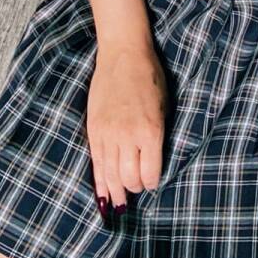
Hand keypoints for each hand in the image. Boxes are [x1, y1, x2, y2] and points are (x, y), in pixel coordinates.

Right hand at [87, 44, 169, 216]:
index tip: (153, 181)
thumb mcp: (164, 107)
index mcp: (150, 131)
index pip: (150, 174)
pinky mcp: (94, 130)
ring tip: (121, 202)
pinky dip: (100, 182)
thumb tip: (151, 164)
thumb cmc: (150, 78)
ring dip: (117, 191)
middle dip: (135, 187)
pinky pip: (96, 163)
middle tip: (139, 186)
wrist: (123, 55)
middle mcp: (128, 136)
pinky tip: (104, 195)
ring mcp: (108, 134)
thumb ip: (158, 137)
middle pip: (129, 179)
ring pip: (111, 175)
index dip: (152, 182)